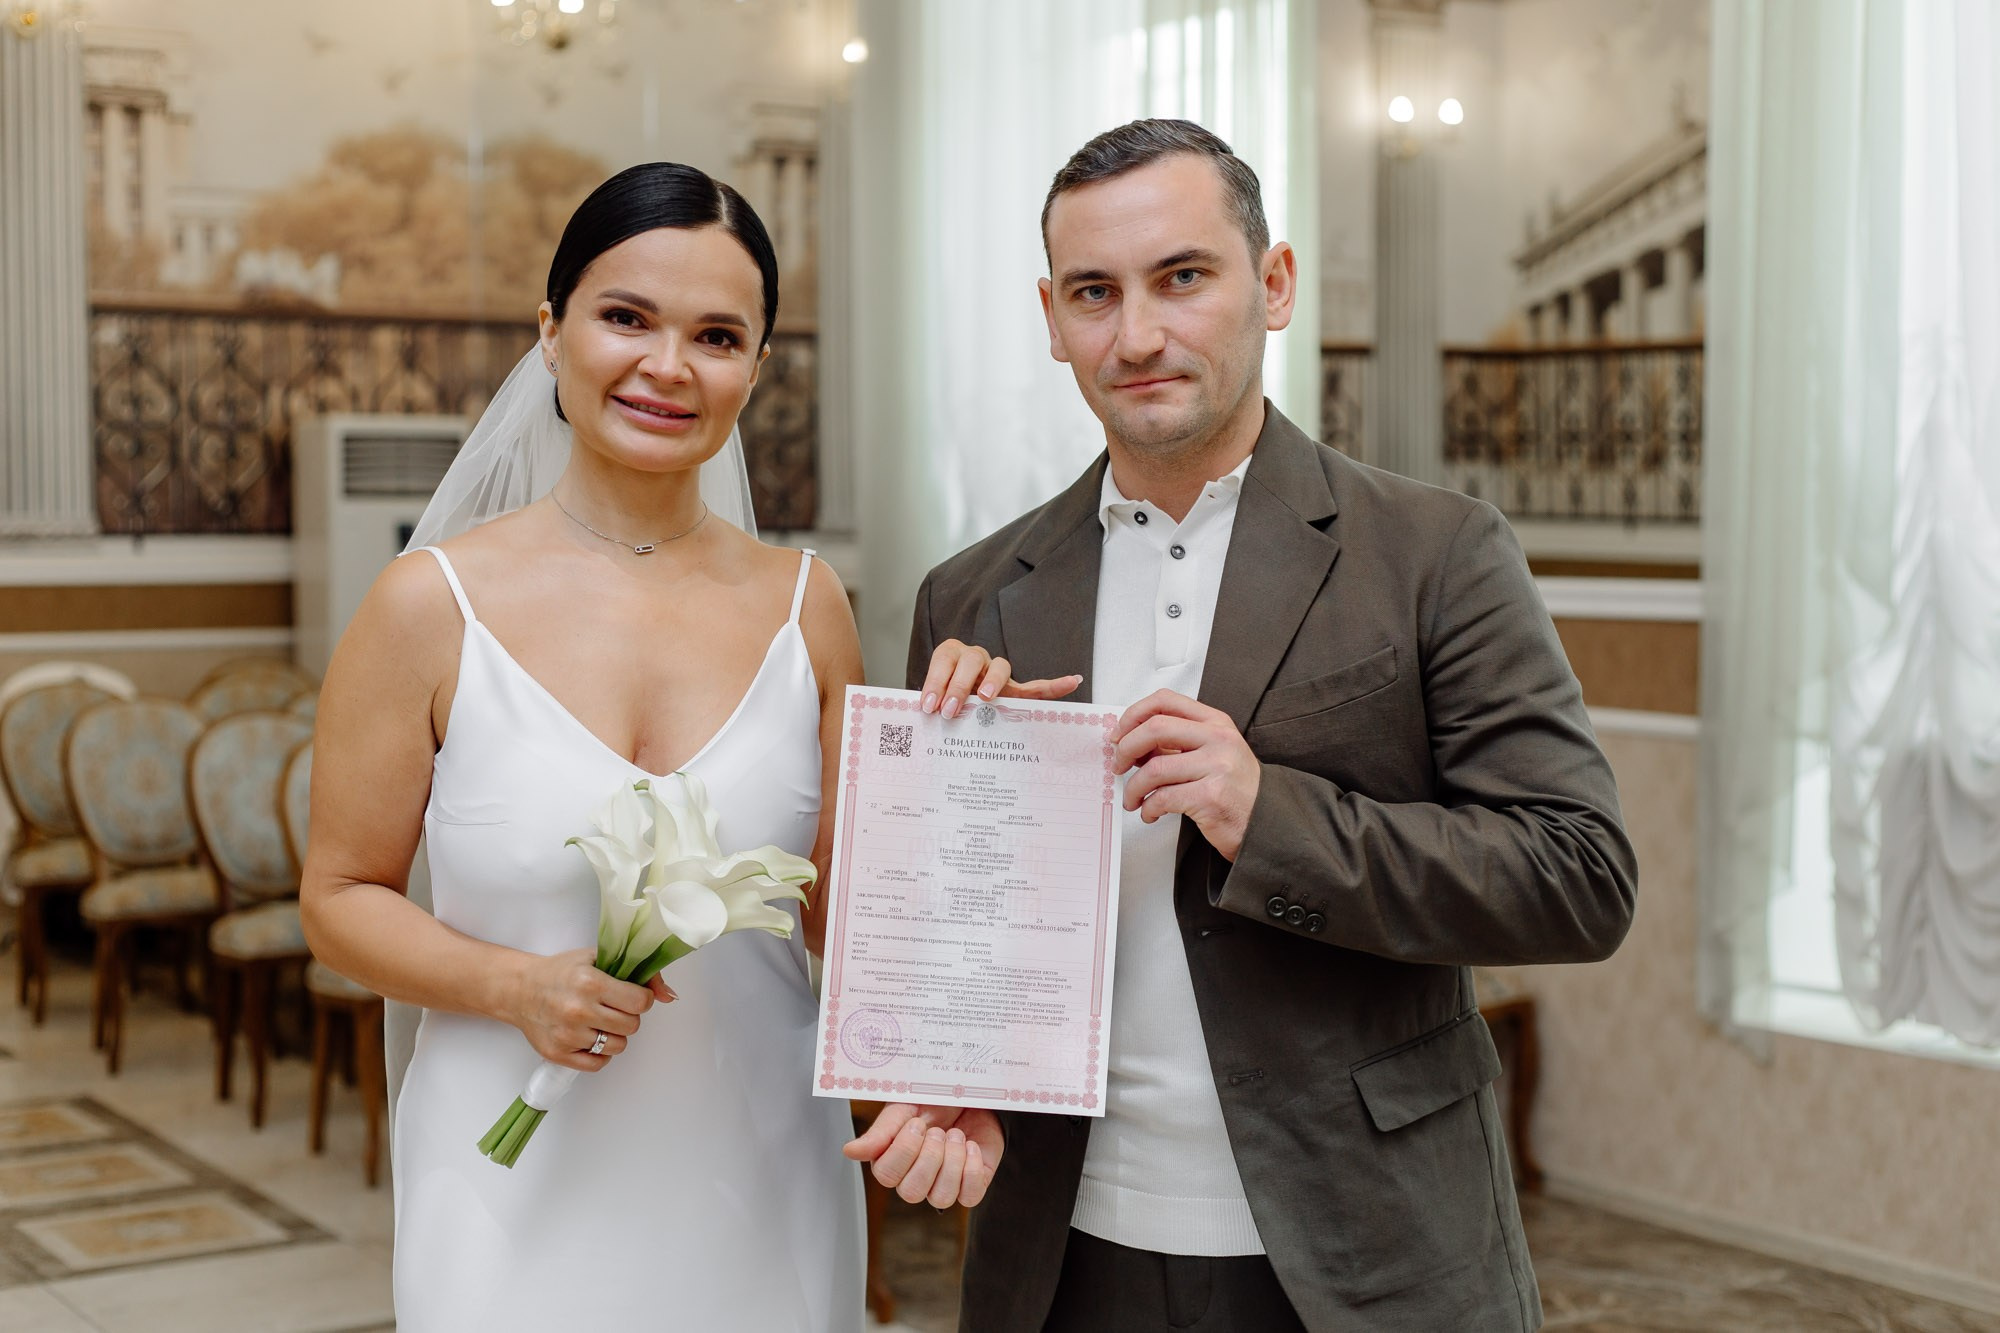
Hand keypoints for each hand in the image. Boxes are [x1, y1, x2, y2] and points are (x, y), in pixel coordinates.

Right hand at [507, 947, 658, 1071]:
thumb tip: (669, 995)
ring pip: (618, 1047)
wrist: (520, 989)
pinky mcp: (558, 1054)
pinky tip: (591, 1037)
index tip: (633, 995)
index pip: (640, 1002)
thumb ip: (637, 973)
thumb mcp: (597, 959)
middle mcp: (578, 1010)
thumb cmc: (560, 972)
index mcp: (590, 983)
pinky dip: (600, 1053)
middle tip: (614, 1007)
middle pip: (631, 1026)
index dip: (642, 999)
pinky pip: (598, 1064)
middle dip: (629, 1016)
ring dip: (615, 1035)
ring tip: (600, 1021)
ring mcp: (568, 1035)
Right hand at [844, 1103, 1003, 1207]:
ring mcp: (942, 1185)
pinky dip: (971, 1169)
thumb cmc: (933, 1101)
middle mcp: (914, 1179)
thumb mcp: (904, 1108)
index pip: (886, 1175)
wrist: (970, 1093)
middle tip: (938, 1131)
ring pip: (941, 1197)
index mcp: (892, 1161)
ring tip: (955, 1136)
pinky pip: (970, 1196)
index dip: (904, 1149)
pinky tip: (970, 1146)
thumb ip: (880, 1132)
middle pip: (912, 1192)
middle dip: (929, 1157)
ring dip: (951, 1161)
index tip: (917, 1123)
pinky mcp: (970, 1186)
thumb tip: (849, 1151)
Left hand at [920, 639, 1079, 718]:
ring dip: (993, 681)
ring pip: (1000, 668)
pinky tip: (1073, 682)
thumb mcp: (930, 702)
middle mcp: (975, 658)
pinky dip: (1054, 685)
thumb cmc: (939, 703)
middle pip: (971, 661)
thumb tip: (920, 722)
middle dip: (958, 684)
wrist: (951, 707)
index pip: (944, 661)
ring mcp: (997, 673)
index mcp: (950, 656)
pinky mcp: (1015, 691)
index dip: (935, 681)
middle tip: (948, 710)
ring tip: (986, 699)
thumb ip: (929, 707)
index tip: (928, 705)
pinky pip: (1036, 688)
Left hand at [1114, 690, 1261, 861]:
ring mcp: (1217, 767)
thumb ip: (1177, 742)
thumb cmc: (1234, 788)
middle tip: (1119, 766)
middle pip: (1155, 728)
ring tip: (1133, 799)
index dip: (1133, 715)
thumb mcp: (1212, 752)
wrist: (1265, 820)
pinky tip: (1150, 813)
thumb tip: (1130, 741)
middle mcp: (1218, 739)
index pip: (1165, 701)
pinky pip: (1163, 798)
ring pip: (1154, 769)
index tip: (1119, 734)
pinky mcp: (1211, 797)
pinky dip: (1148, 808)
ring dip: (1133, 788)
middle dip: (1126, 748)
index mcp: (1215, 722)